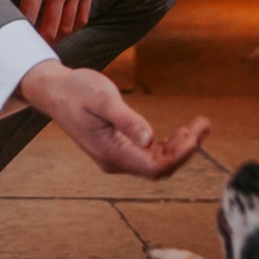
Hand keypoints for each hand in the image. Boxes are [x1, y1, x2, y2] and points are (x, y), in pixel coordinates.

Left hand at [0, 0, 91, 42]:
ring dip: (56, 37)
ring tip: (44, 40)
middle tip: (29, 45)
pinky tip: (63, 30)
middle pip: (49, 28)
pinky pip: (82, 17)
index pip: (28, 17)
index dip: (21, 30)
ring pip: (67, 26)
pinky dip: (73, 28)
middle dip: (38, 40)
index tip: (14, 36)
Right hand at [19, 60, 209, 179]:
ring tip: (198, 127)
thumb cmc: (77, 90)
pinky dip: (167, 146)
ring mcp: (117, 157)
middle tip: (204, 125)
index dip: (179, 156)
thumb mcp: (103, 99)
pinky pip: (148, 155)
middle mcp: (115, 161)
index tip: (196, 135)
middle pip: (159, 168)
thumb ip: (126, 120)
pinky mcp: (118, 148)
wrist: (54, 90)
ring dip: (179, 148)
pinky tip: (180, 133)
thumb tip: (150, 138)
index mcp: (112, 153)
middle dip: (185, 150)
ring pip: (156, 163)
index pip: (155, 168)